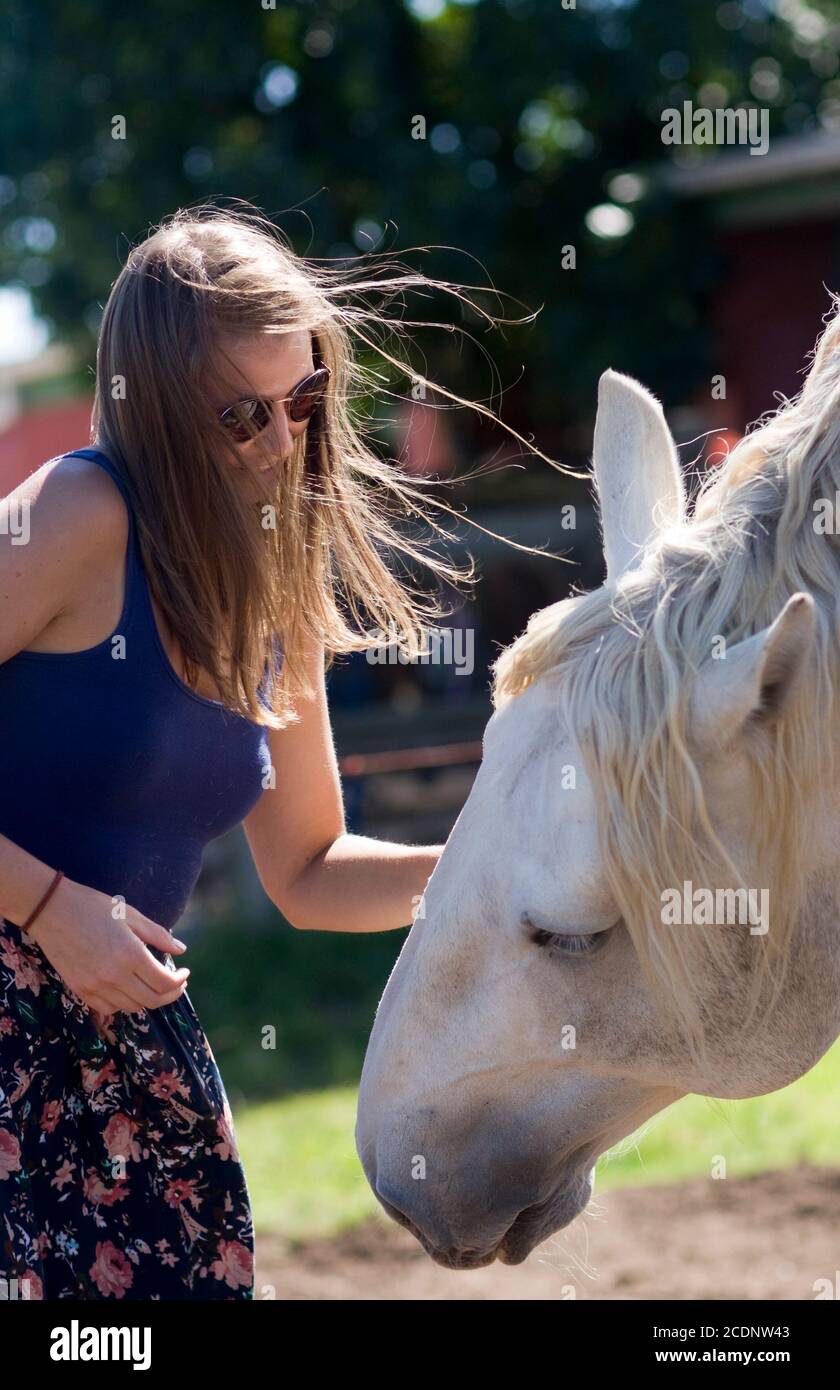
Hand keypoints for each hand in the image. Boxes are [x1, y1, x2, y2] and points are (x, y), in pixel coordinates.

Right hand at [26, 876, 189, 1015]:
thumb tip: (181, 950)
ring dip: (147, 999)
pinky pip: (108, 1008)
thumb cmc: (92, 906)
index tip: (185, 973)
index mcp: (130, 954)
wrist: (50, 910)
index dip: (180, 982)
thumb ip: (158, 935)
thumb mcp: (130, 915)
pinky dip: (123, 1003)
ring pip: (131, 1007)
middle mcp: (114, 975)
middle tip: (176, 983)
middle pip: (151, 1000)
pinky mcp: (79, 990)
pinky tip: (128, 989)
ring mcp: (95, 986)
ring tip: (153, 984)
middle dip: (170, 995)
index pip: (164, 983)